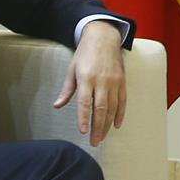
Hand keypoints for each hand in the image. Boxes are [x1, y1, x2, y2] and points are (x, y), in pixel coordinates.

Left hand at [54, 20, 126, 144]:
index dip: (84, 117)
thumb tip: (57, 105)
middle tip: (94, 141)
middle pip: (101, 108)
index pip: (85, 102)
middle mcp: (102, 81)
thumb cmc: (85, 54)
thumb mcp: (72, 69)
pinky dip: (120, 114)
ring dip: (107, 124)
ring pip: (112, 107)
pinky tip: (115, 125)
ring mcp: (114, 82)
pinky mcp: (122, 81)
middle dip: (97, 127)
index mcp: (86, 78)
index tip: (83, 131)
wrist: (104, 37)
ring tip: (101, 137)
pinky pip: (122, 101)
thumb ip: (66, 90)